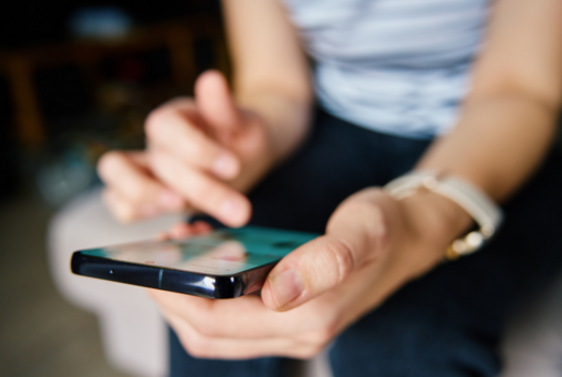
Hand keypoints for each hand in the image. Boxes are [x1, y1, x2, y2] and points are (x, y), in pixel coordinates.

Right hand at [98, 70, 274, 224]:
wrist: (245, 154)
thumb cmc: (241, 135)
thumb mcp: (244, 122)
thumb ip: (225, 108)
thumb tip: (211, 79)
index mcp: (175, 117)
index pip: (166, 126)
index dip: (196, 148)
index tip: (233, 167)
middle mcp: (155, 144)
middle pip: (158, 162)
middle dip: (199, 187)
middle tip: (237, 210)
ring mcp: (146, 171)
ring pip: (115, 179)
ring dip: (146, 197)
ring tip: (184, 210)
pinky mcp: (147, 199)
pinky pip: (120, 206)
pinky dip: (138, 216)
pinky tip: (179, 225)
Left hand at [149, 188, 470, 358]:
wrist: (409, 237)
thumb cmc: (384, 228)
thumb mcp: (363, 231)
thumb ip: (327, 261)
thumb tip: (278, 292)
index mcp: (309, 318)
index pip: (219, 322)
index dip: (177, 298)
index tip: (152, 265)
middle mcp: (297, 334)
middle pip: (210, 334)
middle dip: (173, 299)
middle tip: (156, 257)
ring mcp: (293, 330)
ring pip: (218, 331)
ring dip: (189, 299)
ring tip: (178, 252)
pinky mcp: (290, 317)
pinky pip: (235, 319)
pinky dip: (210, 296)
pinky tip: (208, 257)